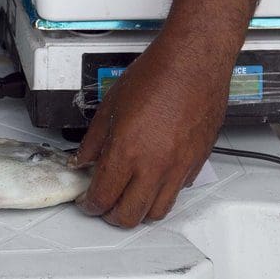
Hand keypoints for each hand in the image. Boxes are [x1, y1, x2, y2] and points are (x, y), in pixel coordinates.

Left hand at [69, 33, 232, 227]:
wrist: (194, 62)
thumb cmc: (155, 75)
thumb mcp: (110, 106)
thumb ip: (94, 140)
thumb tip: (82, 159)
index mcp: (126, 151)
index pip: (102, 198)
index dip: (90, 205)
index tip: (86, 201)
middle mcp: (154, 166)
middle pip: (129, 216)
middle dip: (111, 215)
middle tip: (104, 204)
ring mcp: (178, 167)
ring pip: (156, 212)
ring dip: (138, 210)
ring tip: (128, 196)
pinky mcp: (196, 163)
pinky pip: (177, 192)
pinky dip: (161, 193)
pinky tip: (152, 178)